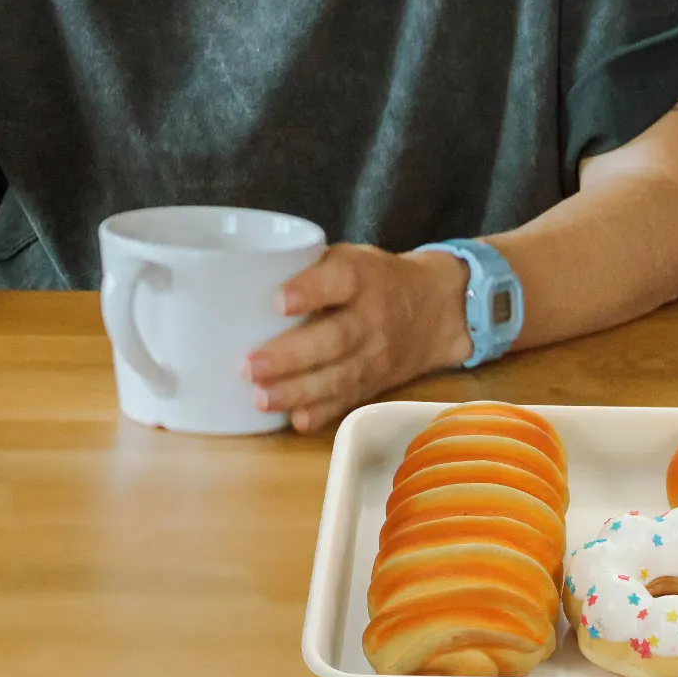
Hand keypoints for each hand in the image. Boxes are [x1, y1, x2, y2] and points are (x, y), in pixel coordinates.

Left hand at [243, 243, 469, 433]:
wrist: (434, 309)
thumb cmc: (374, 278)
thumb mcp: (351, 257)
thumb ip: (309, 267)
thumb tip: (243, 281)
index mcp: (363, 276)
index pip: (340, 280)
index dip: (310, 291)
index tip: (277, 302)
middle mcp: (373, 317)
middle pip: (335, 338)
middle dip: (290, 356)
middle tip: (249, 365)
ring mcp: (376, 355)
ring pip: (339, 377)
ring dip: (297, 391)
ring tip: (259, 397)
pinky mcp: (374, 383)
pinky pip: (348, 401)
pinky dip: (322, 413)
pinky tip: (295, 420)